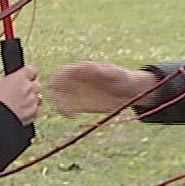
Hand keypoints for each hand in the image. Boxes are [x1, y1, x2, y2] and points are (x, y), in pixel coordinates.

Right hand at [0, 67, 42, 123]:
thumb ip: (9, 79)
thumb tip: (11, 79)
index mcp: (20, 77)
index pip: (31, 70)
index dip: (28, 75)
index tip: (24, 78)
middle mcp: (29, 87)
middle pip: (36, 84)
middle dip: (29, 88)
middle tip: (19, 94)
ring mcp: (33, 100)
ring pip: (37, 97)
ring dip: (30, 99)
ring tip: (18, 104)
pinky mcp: (34, 112)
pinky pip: (37, 108)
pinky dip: (32, 109)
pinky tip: (22, 111)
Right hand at [47, 61, 163, 115]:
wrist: (130, 92)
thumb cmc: (124, 79)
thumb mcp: (117, 73)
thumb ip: (106, 71)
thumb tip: (96, 69)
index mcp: (82, 70)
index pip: (63, 71)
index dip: (57, 77)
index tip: (58, 85)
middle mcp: (75, 81)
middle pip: (56, 85)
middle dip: (53, 92)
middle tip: (56, 100)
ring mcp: (77, 93)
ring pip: (59, 98)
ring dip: (57, 103)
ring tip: (63, 110)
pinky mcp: (80, 105)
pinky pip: (67, 108)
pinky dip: (66, 112)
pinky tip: (73, 117)